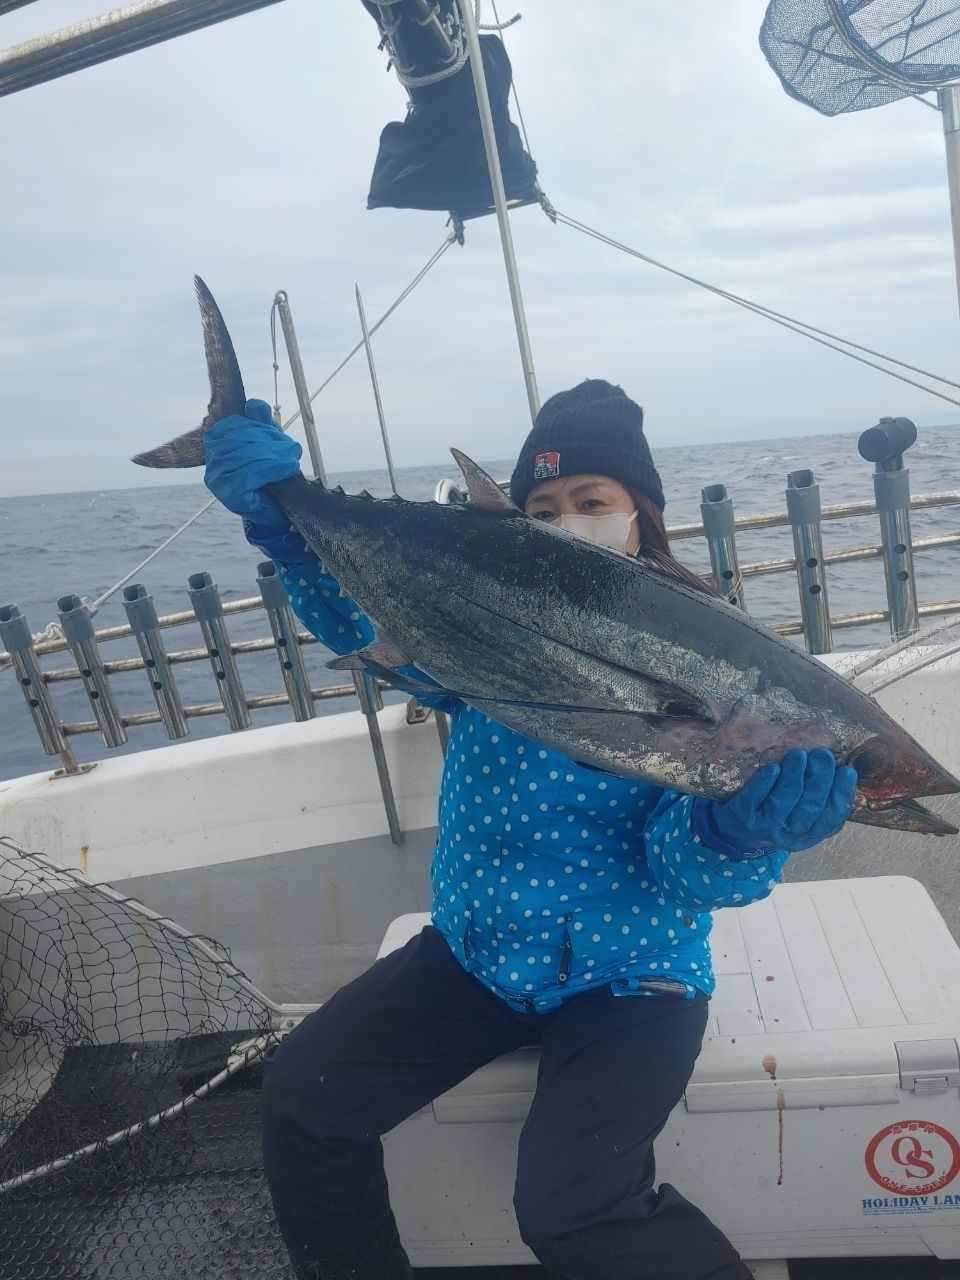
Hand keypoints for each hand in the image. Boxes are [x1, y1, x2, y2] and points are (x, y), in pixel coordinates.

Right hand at [203, 399, 301, 526]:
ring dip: (276, 455)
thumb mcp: (267, 441)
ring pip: (247, 456)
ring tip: (293, 457)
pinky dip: (273, 469)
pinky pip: (251, 475)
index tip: (278, 433)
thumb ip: (261, 422)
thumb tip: (254, 405)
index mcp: (215, 442)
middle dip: (271, 441)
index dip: (258, 426)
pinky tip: (289, 467)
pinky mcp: (230, 496)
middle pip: (241, 440)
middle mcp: (212, 461)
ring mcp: (218, 480)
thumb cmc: (269, 472)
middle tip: (293, 448)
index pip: (234, 424)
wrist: (277, 508)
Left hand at [709, 748, 857, 853]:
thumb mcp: (799, 811)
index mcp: (811, 834)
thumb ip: (816, 794)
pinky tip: (773, 768)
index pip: (832, 818)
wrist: (735, 829)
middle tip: (823, 754)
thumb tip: (837, 762)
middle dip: (819, 780)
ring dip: (794, 776)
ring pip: (784, 802)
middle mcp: (791, 835)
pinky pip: (754, 799)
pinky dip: (765, 783)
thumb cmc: (775, 812)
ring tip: (799, 754)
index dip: (841, 795)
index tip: (847, 771)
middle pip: (810, 808)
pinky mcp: (742, 819)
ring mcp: (766, 829)